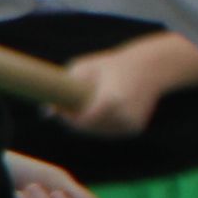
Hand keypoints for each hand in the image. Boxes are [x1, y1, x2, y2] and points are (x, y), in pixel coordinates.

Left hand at [47, 37, 195, 138]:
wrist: (151, 68)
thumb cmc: (112, 65)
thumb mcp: (84, 68)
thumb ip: (64, 87)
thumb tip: (46, 112)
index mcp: (111, 101)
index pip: (81, 121)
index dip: (67, 117)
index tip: (59, 108)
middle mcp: (123, 116)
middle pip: (88, 128)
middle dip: (75, 121)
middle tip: (69, 108)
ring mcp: (130, 124)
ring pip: (98, 132)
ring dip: (88, 125)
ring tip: (86, 106)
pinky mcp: (135, 128)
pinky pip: (110, 132)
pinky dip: (102, 125)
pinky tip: (102, 111)